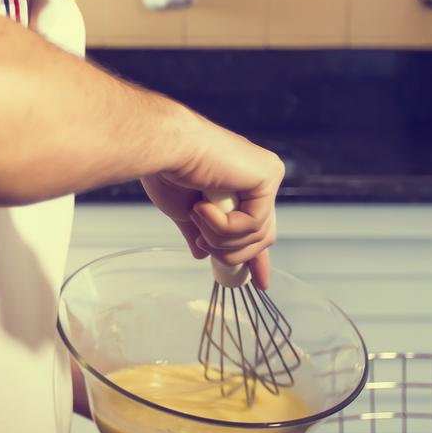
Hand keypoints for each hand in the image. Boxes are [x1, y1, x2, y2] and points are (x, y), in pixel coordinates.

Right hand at [142, 123, 283, 288]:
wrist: (163, 150)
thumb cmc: (167, 171)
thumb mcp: (184, 211)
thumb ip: (200, 231)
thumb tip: (200, 252)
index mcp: (240, 187)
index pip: (258, 228)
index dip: (258, 258)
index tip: (260, 282)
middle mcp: (257, 180)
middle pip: (262, 237)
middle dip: (231, 250)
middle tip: (200, 238)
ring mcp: (265, 176)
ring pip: (257, 236)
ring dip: (219, 237)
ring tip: (197, 214)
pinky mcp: (268, 175)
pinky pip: (254, 224)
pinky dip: (224, 226)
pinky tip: (204, 207)